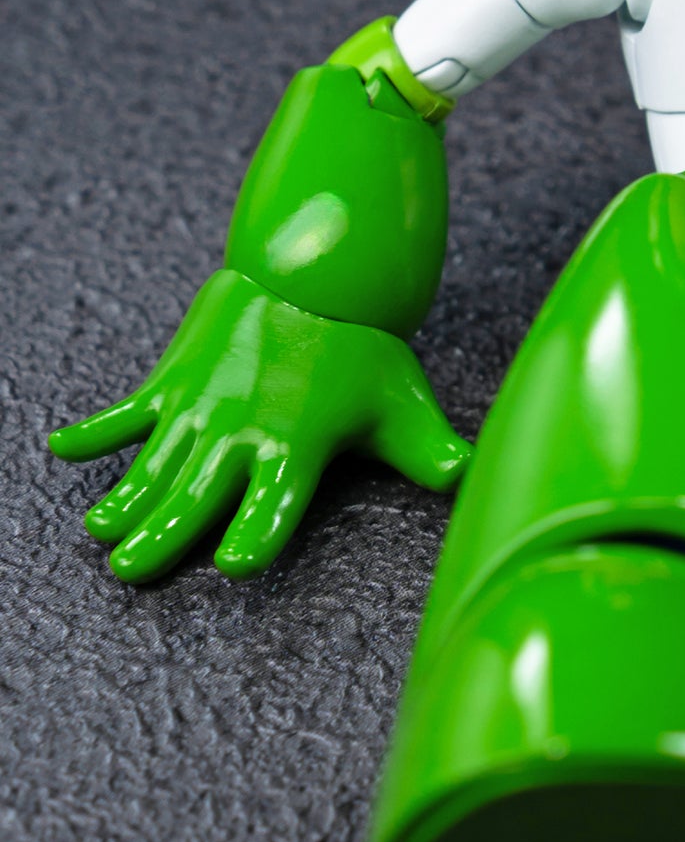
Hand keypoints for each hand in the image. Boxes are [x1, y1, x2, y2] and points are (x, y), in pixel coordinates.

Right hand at [49, 269, 470, 580]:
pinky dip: (95, 430)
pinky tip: (61, 449)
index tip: (236, 563)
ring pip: (156, 464)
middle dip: (165, 533)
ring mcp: (201, 406)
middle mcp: (242, 431)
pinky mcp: (174, 382)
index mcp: (296, 446)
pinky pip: (128, 411)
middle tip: (131, 571)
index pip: (277, 502)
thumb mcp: (402, 402)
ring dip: (126, 499)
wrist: (314, 271)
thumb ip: (427, 450)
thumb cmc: (361, 348)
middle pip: (198, 494)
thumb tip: (466, 474)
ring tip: (101, 533)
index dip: (259, 533)